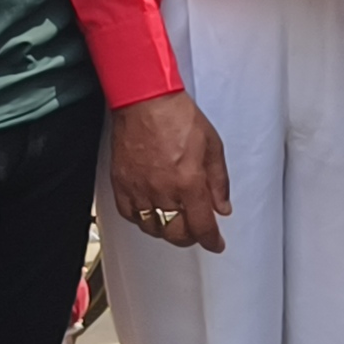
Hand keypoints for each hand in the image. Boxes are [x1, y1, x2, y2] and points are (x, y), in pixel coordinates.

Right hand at [109, 92, 233, 252]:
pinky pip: (130, 215)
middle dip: (190, 237)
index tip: (215, 244)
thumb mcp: (213, 146)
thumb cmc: (177, 115)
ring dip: (167, 230)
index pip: (202, 226)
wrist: (145, 100)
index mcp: (189, 182)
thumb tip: (222, 206)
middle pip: (176, 233)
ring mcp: (140, 189)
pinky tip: (151, 212)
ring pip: (153, 228)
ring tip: (175, 221)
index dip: (211, 241)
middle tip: (197, 231)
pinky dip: (142, 219)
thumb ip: (219, 181)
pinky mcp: (121, 184)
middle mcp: (163, 190)